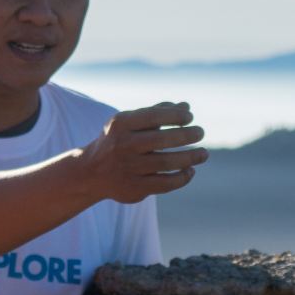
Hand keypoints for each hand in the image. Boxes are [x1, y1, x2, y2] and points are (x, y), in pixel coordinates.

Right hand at [75, 102, 208, 202]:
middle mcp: (122, 146)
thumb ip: (156, 113)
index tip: (190, 117)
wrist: (91, 172)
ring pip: (166, 163)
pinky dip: (182, 178)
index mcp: (120, 124)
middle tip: (200, 132)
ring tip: (203, 154)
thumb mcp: (130, 123)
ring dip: (190, 157)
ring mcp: (127, 168)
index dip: (175, 116)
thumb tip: (186, 106)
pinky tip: (190, 170)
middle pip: (161, 140)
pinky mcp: (133, 188)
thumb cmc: (118, 140)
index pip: (153, 116)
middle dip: (186, 135)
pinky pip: (165, 184)